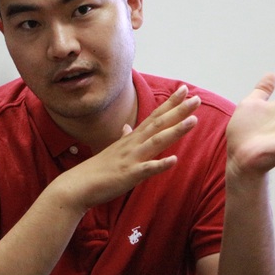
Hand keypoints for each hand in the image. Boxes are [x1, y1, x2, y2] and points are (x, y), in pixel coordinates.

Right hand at [56, 85, 200, 212]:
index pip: (154, 116)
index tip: (184, 90)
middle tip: (196, 98)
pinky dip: (160, 164)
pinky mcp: (128, 175)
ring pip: (156, 142)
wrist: (78, 185)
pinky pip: (146, 169)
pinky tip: (174, 160)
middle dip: (178, 111)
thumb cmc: (97, 169)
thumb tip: (127, 127)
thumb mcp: (113, 149)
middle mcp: (133, 144)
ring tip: (193, 121)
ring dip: (175, 131)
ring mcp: (131, 158)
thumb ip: (124, 138)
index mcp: (132, 138)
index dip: (170, 103)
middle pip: (159, 124)